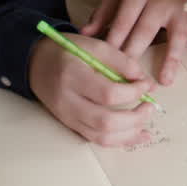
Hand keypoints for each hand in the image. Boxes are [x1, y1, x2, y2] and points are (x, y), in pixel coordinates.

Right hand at [28, 33, 155, 145]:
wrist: (36, 63)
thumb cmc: (66, 51)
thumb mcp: (92, 45)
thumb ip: (119, 60)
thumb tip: (145, 81)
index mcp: (72, 74)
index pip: (108, 93)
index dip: (133, 92)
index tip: (146, 84)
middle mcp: (67, 100)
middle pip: (105, 121)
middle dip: (135, 118)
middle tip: (150, 106)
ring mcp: (68, 117)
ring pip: (102, 137)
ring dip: (130, 133)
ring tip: (146, 121)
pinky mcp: (71, 125)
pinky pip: (97, 140)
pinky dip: (120, 140)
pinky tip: (137, 134)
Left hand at [81, 0, 186, 84]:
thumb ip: (103, 12)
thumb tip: (84, 33)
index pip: (125, 17)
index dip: (116, 37)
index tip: (107, 59)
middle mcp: (160, 0)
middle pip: (147, 28)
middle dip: (137, 51)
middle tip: (129, 76)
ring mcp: (180, 9)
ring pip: (177, 34)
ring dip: (172, 57)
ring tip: (165, 80)